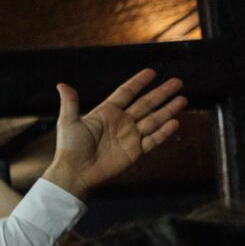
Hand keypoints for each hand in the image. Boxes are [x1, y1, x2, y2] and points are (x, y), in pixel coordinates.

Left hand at [41, 68, 185, 198]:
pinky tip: (175, 122)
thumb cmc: (69, 148)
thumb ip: (70, 103)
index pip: (126, 93)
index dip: (138, 83)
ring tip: (183, 99)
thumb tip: (61, 84)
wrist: (75, 173)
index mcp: (106, 113)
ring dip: (168, 109)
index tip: (151, 72)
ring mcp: (129, 137)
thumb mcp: (68, 122)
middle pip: (146, 104)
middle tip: (177, 81)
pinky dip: (164, 132)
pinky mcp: (135, 152)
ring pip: (154, 119)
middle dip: (161, 93)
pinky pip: (153, 140)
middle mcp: (121, 123)